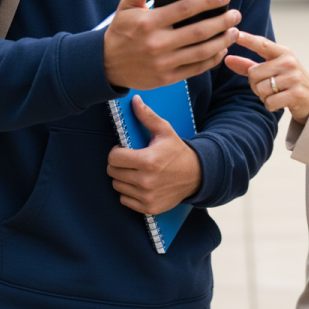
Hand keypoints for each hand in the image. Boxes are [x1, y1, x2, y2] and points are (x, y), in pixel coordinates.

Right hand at [103, 0, 240, 89]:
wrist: (106, 65)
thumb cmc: (120, 31)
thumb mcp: (126, 6)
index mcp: (149, 22)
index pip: (186, 8)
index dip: (209, 1)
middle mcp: (158, 43)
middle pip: (199, 31)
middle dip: (222, 21)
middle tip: (235, 14)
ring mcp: (163, 63)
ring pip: (202, 52)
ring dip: (222, 41)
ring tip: (234, 31)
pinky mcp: (167, 78)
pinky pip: (196, 69)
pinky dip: (212, 59)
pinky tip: (220, 49)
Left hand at [107, 95, 201, 214]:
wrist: (195, 175)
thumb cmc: (177, 151)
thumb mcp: (164, 131)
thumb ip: (147, 116)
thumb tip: (134, 100)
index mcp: (148, 160)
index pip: (113, 158)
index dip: (116, 151)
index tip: (124, 149)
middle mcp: (146, 181)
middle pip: (113, 172)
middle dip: (118, 164)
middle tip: (129, 159)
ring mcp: (147, 196)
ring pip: (117, 186)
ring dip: (122, 178)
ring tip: (134, 170)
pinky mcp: (148, 208)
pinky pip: (124, 200)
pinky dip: (128, 192)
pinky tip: (139, 183)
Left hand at [225, 31, 308, 123]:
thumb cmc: (288, 81)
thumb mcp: (271, 69)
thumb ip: (248, 65)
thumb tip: (227, 59)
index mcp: (283, 52)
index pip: (262, 44)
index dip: (247, 39)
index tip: (236, 33)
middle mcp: (289, 62)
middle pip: (254, 73)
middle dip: (256, 84)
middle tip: (269, 86)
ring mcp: (293, 78)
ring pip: (260, 89)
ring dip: (263, 96)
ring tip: (276, 93)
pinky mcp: (296, 94)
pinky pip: (269, 102)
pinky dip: (270, 105)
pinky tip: (280, 102)